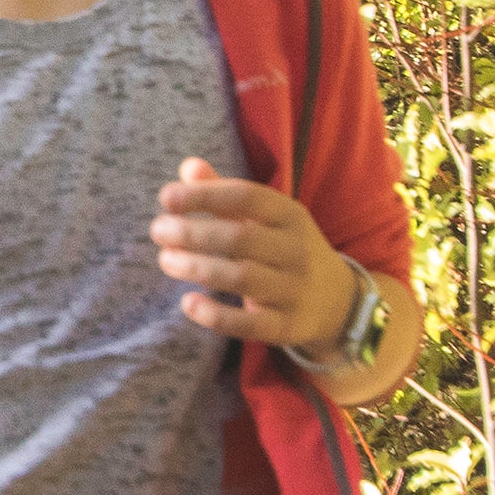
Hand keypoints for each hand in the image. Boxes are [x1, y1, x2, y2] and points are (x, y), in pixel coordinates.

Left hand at [149, 159, 349, 349]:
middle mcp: (296, 250)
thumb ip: (225, 193)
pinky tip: (188, 303)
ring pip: (242, 278)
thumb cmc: (284, 248)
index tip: (166, 197)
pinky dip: (217, 316)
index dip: (205, 195)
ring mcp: (294, 290)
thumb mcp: (266, 217)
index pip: (246, 197)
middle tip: (157, 230)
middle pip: (240, 238)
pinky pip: (250, 324)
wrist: (337, 301)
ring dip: (197, 268)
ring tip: (166, 260)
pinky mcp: (287, 327)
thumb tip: (188, 167)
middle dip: (193, 233)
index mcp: (290, 215)